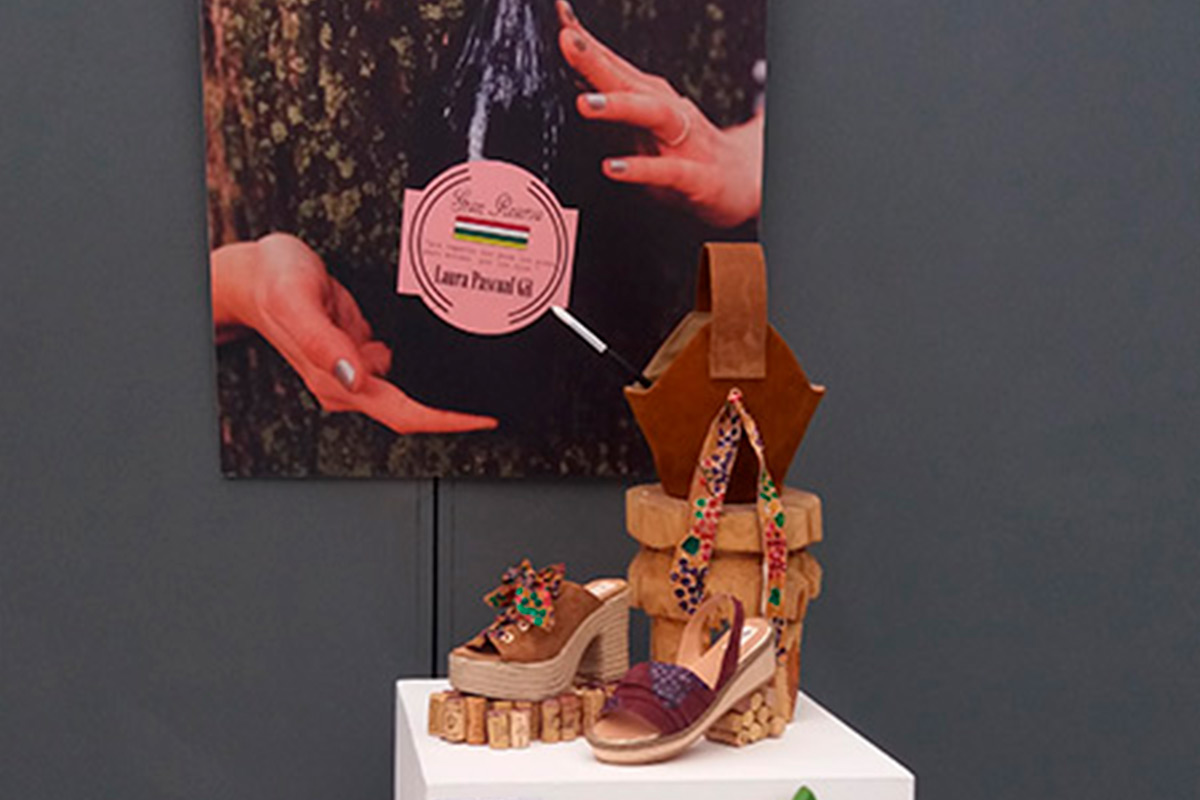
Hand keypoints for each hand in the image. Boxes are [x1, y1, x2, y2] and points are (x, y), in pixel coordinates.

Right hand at [211, 233, 497, 433]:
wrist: (252, 273)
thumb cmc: (271, 282)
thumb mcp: (297, 301)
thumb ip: (325, 341)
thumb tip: (358, 376)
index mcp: (336, 380)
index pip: (401, 414)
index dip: (444, 421)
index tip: (481, 420)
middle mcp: (347, 382)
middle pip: (411, 410)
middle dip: (453, 411)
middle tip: (494, 406)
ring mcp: (354, 368)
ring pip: (408, 388)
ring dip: (441, 387)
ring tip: (479, 375)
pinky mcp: (358, 350)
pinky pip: (398, 365)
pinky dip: (422, 360)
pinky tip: (442, 349)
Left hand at [556, 0, 763, 228]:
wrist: (742, 182)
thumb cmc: (686, 151)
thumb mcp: (643, 126)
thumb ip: (611, 104)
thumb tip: (571, 80)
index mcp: (650, 96)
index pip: (613, 63)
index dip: (586, 40)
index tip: (559, 13)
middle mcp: (667, 111)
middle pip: (628, 80)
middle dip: (596, 61)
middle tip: (567, 42)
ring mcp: (684, 142)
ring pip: (653, 115)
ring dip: (619, 107)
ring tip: (584, 104)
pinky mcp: (696, 177)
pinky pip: (667, 171)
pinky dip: (640, 169)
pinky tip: (613, 167)